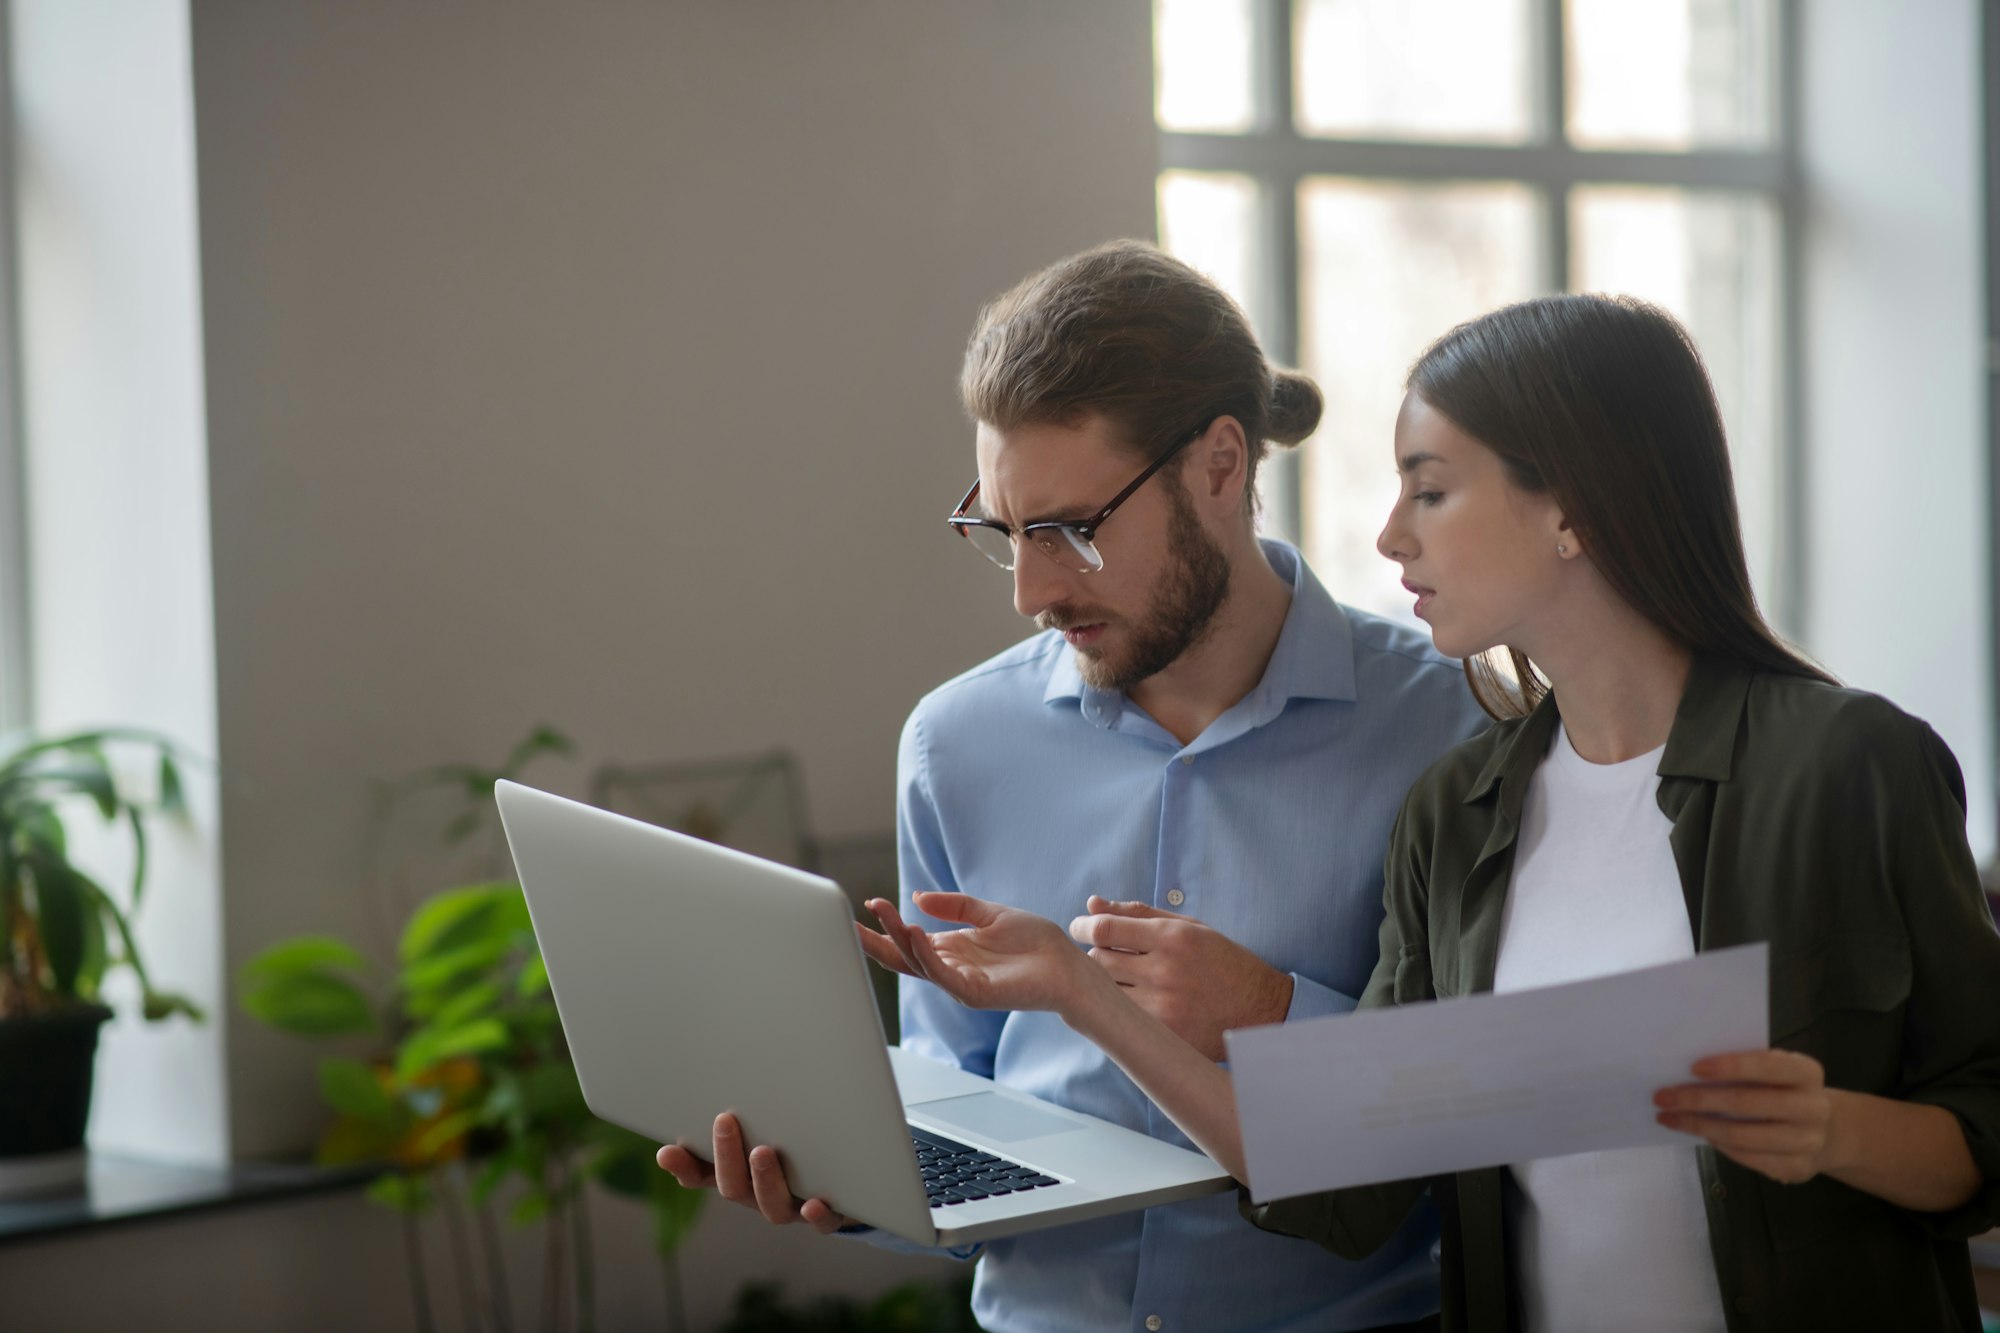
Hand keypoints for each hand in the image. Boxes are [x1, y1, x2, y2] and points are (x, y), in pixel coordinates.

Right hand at [654, 1112, 854, 1233]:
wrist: (851, 1178)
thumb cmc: (797, 1141)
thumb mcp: (766, 1123)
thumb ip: (742, 1111)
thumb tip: (720, 1073)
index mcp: (740, 1174)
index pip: (701, 1175)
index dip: (683, 1166)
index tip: (667, 1150)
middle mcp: (761, 1195)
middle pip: (734, 1188)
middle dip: (726, 1156)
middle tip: (724, 1122)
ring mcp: (794, 1207)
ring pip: (773, 1207)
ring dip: (764, 1180)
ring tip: (762, 1153)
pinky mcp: (831, 1214)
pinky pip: (823, 1223)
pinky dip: (816, 1216)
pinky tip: (814, 1204)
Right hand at [856, 892, 1105, 1015]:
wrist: (1068, 964)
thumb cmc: (1035, 943)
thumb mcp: (989, 913)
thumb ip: (954, 905)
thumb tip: (916, 896)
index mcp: (951, 950)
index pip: (908, 940)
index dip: (886, 926)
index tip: (868, 904)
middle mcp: (950, 968)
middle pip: (902, 957)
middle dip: (875, 941)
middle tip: (850, 923)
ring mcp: (959, 983)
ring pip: (917, 963)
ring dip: (898, 938)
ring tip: (884, 913)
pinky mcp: (974, 993)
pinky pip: (942, 974)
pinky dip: (925, 954)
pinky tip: (915, 931)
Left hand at [1067, 896, 1292, 1061]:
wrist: (1261, 1009)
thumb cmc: (1222, 962)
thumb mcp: (1189, 927)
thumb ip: (1139, 914)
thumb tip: (1093, 904)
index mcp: (1172, 937)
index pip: (1105, 929)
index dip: (1083, 927)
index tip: (1079, 928)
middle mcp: (1165, 970)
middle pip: (1099, 960)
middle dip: (1095, 955)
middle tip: (1106, 956)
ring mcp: (1164, 1006)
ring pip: (1105, 991)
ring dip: (1104, 983)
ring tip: (1122, 979)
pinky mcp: (1165, 1034)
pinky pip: (1121, 1018)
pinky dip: (1118, 1008)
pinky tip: (1129, 1003)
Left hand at [1653, 1049, 1847, 1183]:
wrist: (1828, 1132)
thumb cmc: (1785, 1092)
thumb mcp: (1777, 1073)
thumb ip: (1746, 1069)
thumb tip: (1689, 1073)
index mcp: (1807, 1073)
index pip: (1768, 1066)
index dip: (1730, 1066)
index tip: (1693, 1068)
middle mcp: (1812, 1108)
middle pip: (1747, 1103)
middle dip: (1698, 1099)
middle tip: (1662, 1097)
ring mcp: (1807, 1142)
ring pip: (1741, 1135)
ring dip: (1698, 1125)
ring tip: (1669, 1118)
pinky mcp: (1795, 1169)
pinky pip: (1745, 1157)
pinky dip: (1717, 1143)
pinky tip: (1698, 1133)